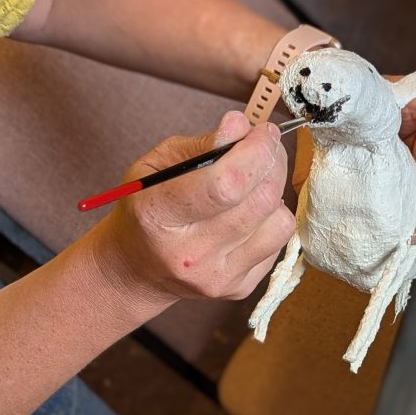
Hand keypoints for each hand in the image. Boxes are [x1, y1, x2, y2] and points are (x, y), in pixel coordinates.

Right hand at [97, 110, 294, 302]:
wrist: (136, 270)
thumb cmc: (146, 209)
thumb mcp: (155, 166)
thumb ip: (200, 145)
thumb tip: (240, 126)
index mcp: (159, 216)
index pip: (225, 184)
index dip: (255, 152)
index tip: (262, 133)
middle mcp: (189, 253)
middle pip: (259, 201)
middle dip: (272, 162)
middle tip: (265, 147)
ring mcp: (216, 276)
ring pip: (279, 222)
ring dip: (275, 192)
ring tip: (255, 182)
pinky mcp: (237, 288)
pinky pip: (279, 243)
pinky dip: (271, 219)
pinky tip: (247, 213)